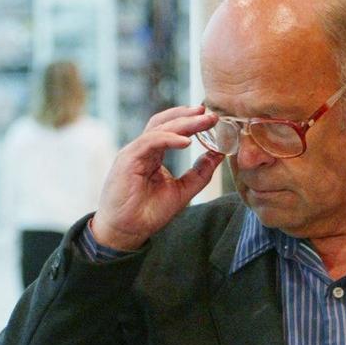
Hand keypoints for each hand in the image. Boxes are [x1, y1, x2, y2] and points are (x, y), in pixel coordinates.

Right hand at [89, 106, 223, 251]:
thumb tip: (218, 154)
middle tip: (211, 114)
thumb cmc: (149, 212)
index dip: (189, 120)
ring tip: (205, 121)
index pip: (170, 129)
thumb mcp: (183, 190)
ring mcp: (134, 153)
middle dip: (189, 116)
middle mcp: (142, 150)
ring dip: (184, 123)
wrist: (127, 230)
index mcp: (153, 154)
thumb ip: (200, 172)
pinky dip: (169, 138)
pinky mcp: (128, 160)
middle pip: (165, 123)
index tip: (211, 117)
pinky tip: (187, 142)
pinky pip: (150, 142)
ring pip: (159, 128)